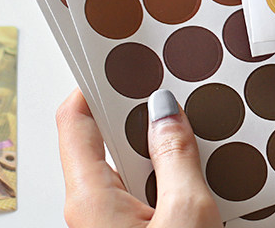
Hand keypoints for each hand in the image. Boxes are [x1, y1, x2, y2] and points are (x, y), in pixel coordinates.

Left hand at [56, 88, 222, 227]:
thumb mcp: (187, 212)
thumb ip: (176, 156)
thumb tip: (166, 111)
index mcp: (91, 198)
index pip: (77, 120)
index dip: (97, 85)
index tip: (126, 63)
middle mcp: (92, 212)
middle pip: (108, 142)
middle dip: (142, 116)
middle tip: (173, 93)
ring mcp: (111, 227)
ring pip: (131, 170)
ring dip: (161, 152)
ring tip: (196, 136)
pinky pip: (145, 196)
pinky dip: (168, 179)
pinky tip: (198, 176)